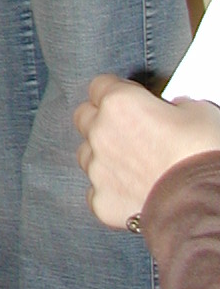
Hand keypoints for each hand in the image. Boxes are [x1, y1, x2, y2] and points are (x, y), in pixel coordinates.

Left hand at [74, 74, 219, 227]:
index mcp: (118, 102)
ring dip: (104, 156)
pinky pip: (97, 191)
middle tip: (129, 131)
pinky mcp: (101, 201)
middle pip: (85, 117)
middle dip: (102, 120)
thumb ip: (175, 105)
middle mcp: (100, 132)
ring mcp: (97, 168)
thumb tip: (175, 111)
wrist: (204, 202)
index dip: (118, 91)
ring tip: (133, 166)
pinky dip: (111, 191)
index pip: (100, 85)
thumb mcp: (199, 112)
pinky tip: (134, 192)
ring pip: (87, 155)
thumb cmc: (203, 154)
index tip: (131, 100)